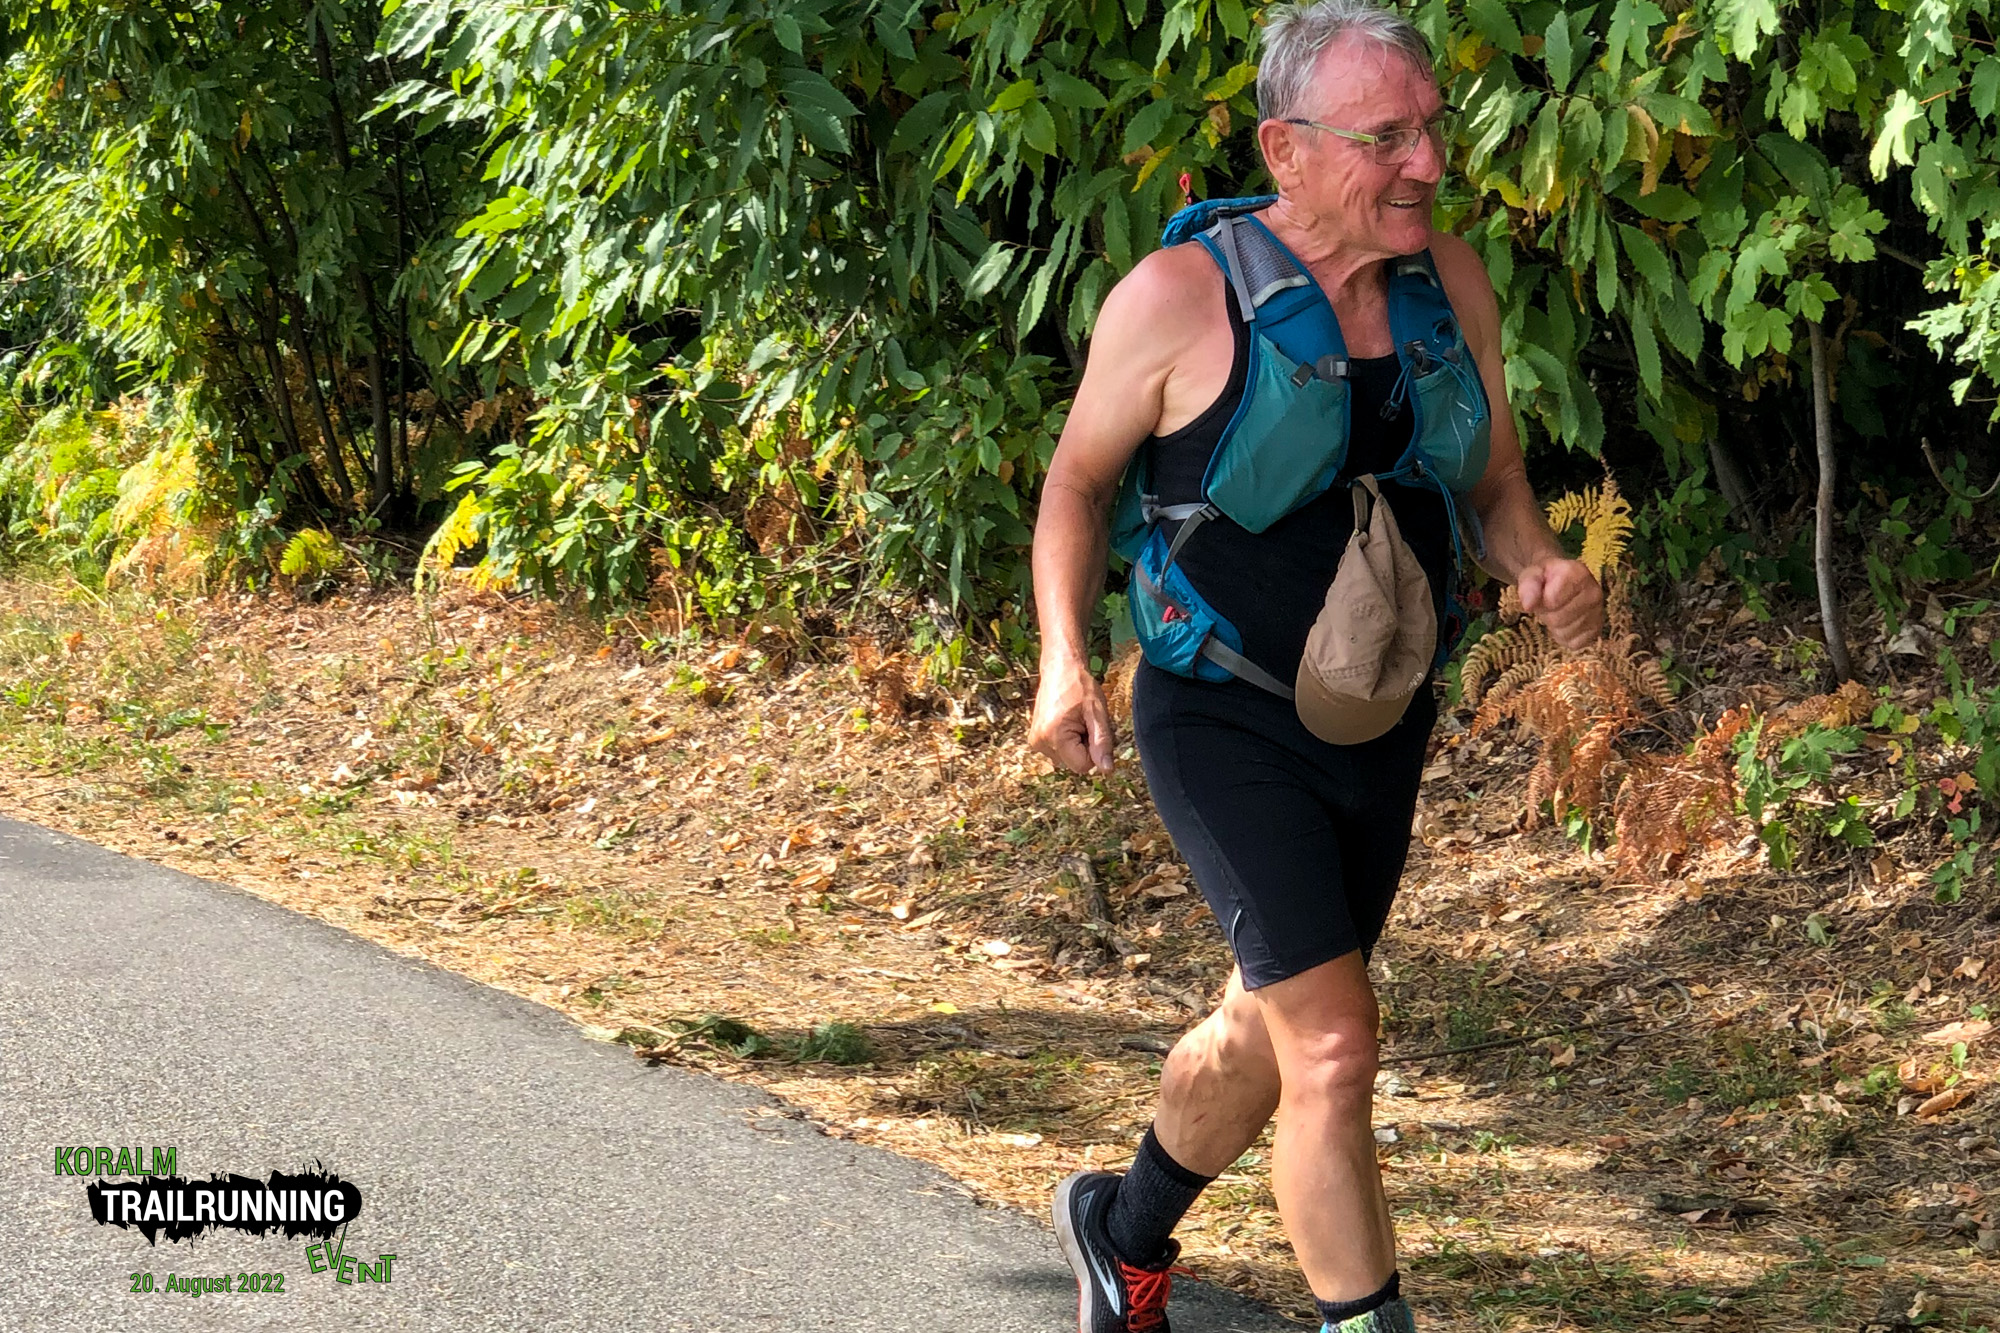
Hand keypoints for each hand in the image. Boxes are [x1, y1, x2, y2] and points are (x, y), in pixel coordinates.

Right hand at [1028, 658, 1114, 775]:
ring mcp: (1035, 742)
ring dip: (1076, 743)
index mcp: (1055, 737)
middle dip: (1084, 747)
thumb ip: (1102, 743)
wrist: (1059, 668)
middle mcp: (1040, 743)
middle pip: (1074, 763)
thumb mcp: (1097, 713)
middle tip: (1083, 721)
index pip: (1084, 766)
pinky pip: (1059, 751)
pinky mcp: (1035, 740)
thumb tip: (1107, 771)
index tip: (1091, 727)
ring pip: (1067, 758)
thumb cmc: (1080, 686)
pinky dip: (1066, 741)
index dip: (1094, 750)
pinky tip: (1066, 721)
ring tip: (1074, 719)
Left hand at [1517, 558, 1603, 648]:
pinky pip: (1574, 644)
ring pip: (1566, 633)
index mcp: (1579, 574)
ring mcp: (1599, 612)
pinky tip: (1565, 623)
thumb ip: (1528, 585)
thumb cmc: (1545, 578)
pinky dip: (1565, 637)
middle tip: (1548, 605)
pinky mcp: (1597, 630)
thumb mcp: (1532, 575)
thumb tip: (1528, 605)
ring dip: (1555, 627)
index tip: (1543, 594)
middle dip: (1547, 614)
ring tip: (1557, 612)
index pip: (1553, 601)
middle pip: (1558, 619)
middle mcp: (1594, 592)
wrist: (1559, 582)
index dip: (1541, 602)